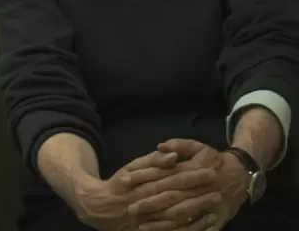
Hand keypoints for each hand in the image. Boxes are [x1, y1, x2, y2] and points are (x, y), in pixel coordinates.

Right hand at [74, 150, 217, 230]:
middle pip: (173, 196)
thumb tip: (173, 156)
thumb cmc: (119, 185)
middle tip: (217, 185)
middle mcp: (142, 202)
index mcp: (138, 183)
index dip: (190, 175)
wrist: (99, 208)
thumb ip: (152, 161)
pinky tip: (207, 221)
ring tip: (215, 201)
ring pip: (175, 215)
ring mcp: (146, 219)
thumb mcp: (131, 167)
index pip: (168, 178)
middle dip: (197, 191)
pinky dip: (192, 227)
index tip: (209, 170)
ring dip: (197, 209)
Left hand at [128, 140, 248, 230]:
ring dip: (163, 223)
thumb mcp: (198, 146)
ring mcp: (208, 206)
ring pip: (183, 217)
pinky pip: (198, 229)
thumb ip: (179, 145)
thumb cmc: (214, 159)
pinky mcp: (216, 219)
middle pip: (172, 199)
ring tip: (143, 226)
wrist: (242, 174)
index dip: (145, 181)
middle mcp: (199, 189)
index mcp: (193, 171)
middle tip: (131, 210)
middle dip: (151, 205)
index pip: (164, 176)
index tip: (126, 183)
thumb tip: (159, 146)